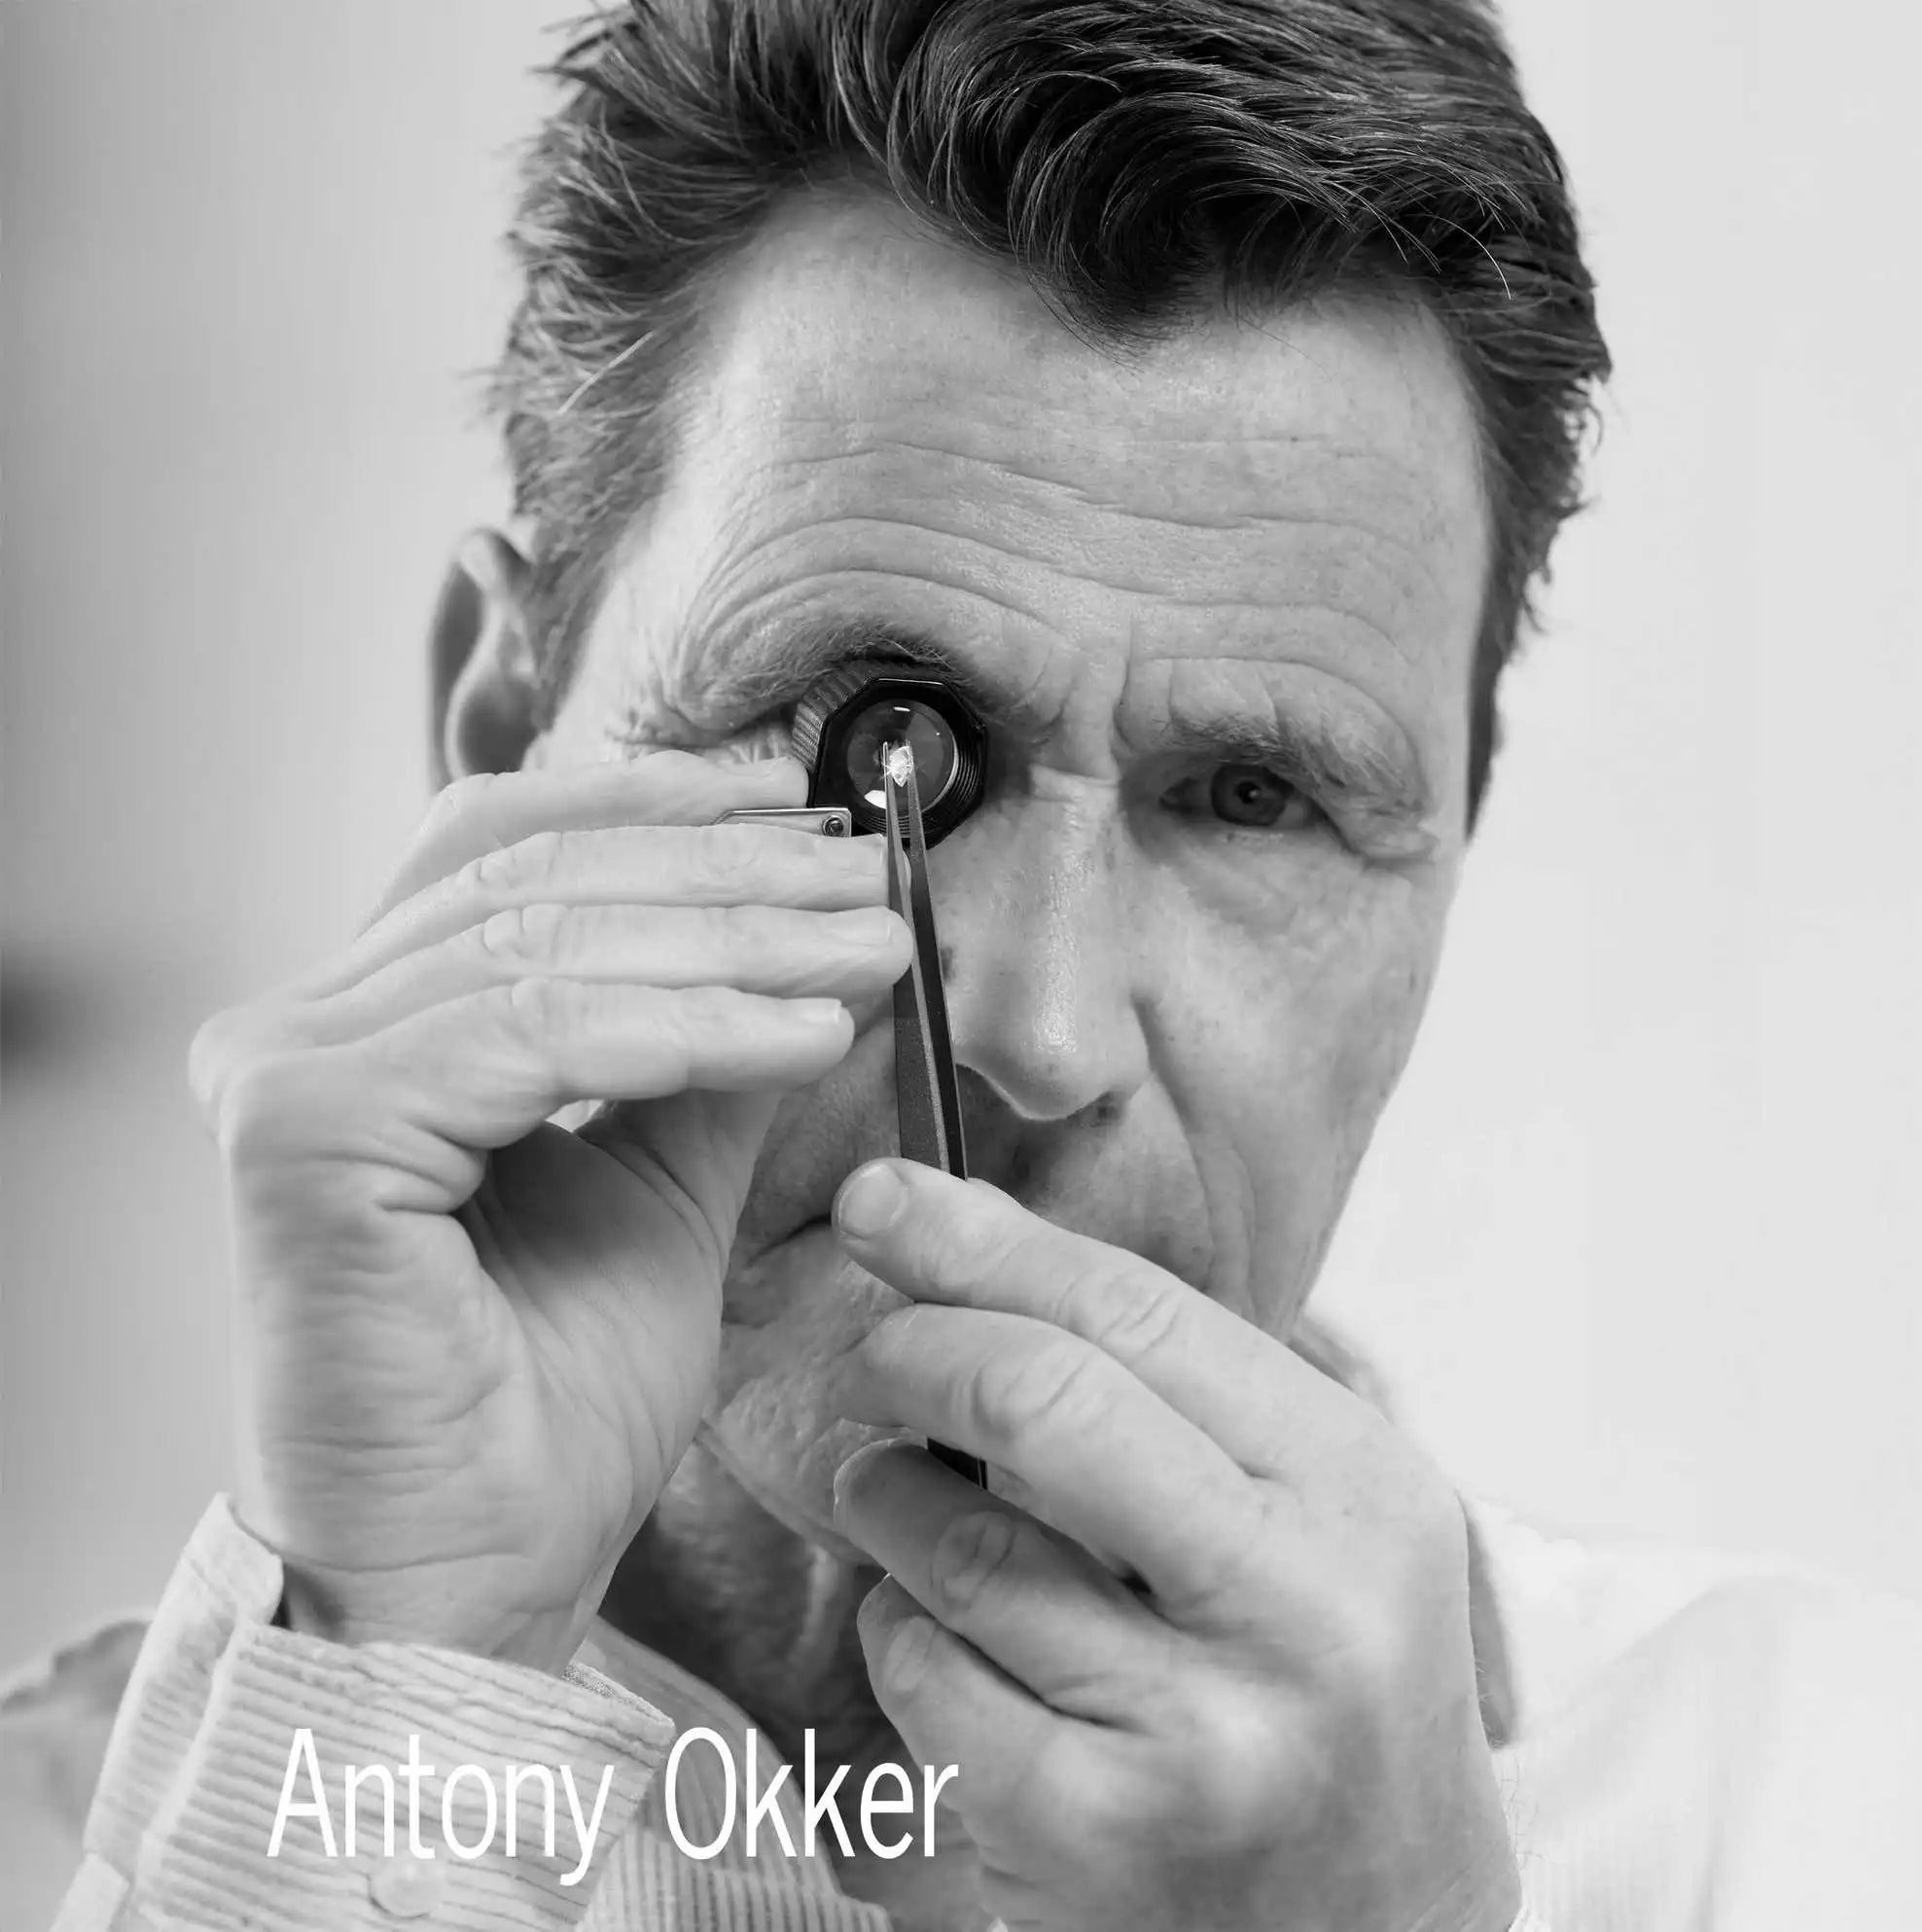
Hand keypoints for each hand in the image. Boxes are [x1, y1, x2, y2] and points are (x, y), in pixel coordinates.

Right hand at [189, 754, 907, 1667]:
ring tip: (868, 950)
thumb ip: (710, 1049)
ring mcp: (289, 1072)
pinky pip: (538, 1037)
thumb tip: (810, 930)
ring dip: (739, 942)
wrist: (484, 1572)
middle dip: (730, 871)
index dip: (655, 801)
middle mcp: (305, 1027)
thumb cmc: (557, 1401)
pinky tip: (804, 1034)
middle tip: (870, 881)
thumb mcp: (665, 1183)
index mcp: (373, 1024)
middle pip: (538, 879)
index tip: (802, 801)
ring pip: (550, 947)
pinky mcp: (306, 1136)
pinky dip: (690, 1026)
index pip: (506, 847)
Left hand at [828, 1160, 1520, 1931]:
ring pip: (962, 1548)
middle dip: (917, 1348)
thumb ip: (1179, 1390)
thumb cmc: (1322, 1689)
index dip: (988, 1243)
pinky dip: (897, 1631)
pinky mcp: (1102, 1837)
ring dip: (885, 1496)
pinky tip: (927, 1629)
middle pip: (1045, 1401)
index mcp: (1359, 1491)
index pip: (1139, 1315)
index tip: (888, 1200)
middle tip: (874, 1352)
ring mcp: (1204, 1735)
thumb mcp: (1312, 1516)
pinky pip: (930, 1678)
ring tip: (887, 1491)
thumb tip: (973, 1243)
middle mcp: (1302, 1606)